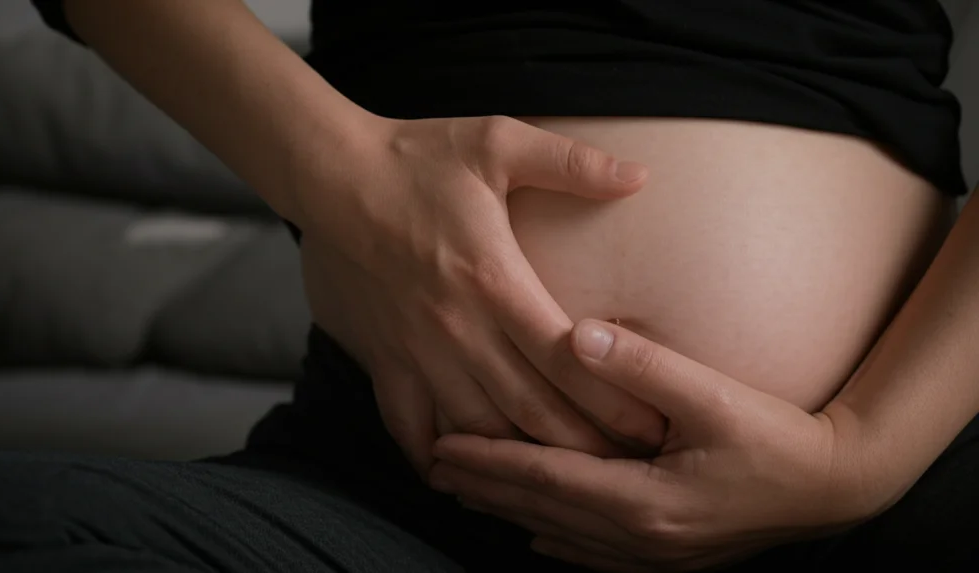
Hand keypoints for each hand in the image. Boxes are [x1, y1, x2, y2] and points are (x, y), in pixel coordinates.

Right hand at [297, 115, 655, 474]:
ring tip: (563, 485)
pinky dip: (432, 458)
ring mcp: (416, 350)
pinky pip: (406, 426)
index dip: (613, 400)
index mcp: (493, 278)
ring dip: (519, 462)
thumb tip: (640, 175)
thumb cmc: (417, 157)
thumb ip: (571, 163)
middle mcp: (457, 327)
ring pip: (476, 430)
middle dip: (583, 448)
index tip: (650, 429)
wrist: (331, 175)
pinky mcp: (382, 359)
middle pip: (530, 410)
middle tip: (626, 473)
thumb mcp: (497, 142)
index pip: (566, 358)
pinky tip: (459, 478)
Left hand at [429, 319, 880, 570]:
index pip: (545, 478)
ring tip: (469, 493)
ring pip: (563, 534)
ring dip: (512, 511)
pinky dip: (559, 540)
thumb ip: (646, 366)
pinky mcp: (670, 556)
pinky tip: (538, 532)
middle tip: (434, 467)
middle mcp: (640, 537)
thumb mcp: (715, 396)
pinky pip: (596, 555)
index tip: (441, 447)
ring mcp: (655, 555)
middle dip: (486, 488)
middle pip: (543, 510)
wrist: (835, 486)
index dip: (489, 462)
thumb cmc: (777, 438)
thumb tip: (579, 337)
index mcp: (644, 500)